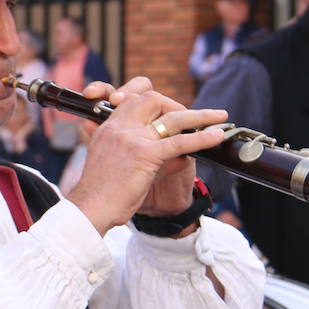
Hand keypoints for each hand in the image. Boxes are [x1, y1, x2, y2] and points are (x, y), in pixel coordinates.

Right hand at [67, 77, 226, 233]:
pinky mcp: (144, 154)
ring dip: (199, 115)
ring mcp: (131, 138)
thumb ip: (119, 147)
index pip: (129, 99)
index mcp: (106, 128)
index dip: (147, 98)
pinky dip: (201, 138)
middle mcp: (118, 128)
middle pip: (150, 98)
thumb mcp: (104, 160)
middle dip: (174, 104)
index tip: (163, 109)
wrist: (89, 210)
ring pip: (170, 116)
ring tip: (218, 115)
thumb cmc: (97, 193)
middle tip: (190, 117)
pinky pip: (179, 142)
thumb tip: (140, 142)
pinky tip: (217, 135)